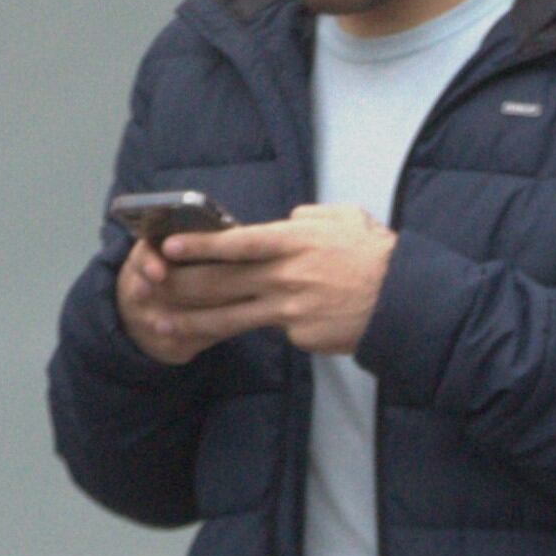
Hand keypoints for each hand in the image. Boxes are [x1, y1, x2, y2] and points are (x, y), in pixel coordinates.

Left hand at [138, 206, 395, 359]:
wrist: (406, 301)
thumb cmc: (376, 255)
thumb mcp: (343, 218)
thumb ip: (307, 217)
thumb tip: (285, 220)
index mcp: (294, 242)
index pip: (236, 243)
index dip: (199, 245)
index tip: (167, 246)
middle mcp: (286, 277)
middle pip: (221, 282)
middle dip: (179, 285)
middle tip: (149, 285)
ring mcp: (291, 311)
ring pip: (229, 317)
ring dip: (190, 321)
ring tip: (160, 325)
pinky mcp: (300, 337)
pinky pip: (271, 330)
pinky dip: (257, 327)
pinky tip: (248, 329)